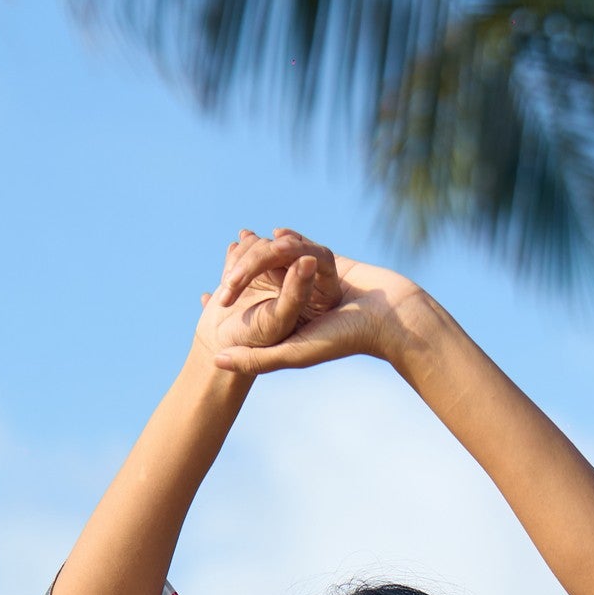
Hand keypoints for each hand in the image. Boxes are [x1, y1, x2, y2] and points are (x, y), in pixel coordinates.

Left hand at [199, 229, 431, 375]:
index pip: (249, 306)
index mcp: (286, 323)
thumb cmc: (343, 339)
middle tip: (232, 258)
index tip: (205, 298)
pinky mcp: (328, 262)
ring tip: (251, 242)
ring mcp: (311, 280)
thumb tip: (214, 360)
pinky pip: (302, 244)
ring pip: (277, 258)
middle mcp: (296, 301)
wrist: (388, 317)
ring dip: (264, 253)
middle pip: (259, 276)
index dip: (228, 298)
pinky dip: (291, 239)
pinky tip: (278, 234)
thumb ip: (255, 360)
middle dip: (243, 267)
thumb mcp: (291, 353)